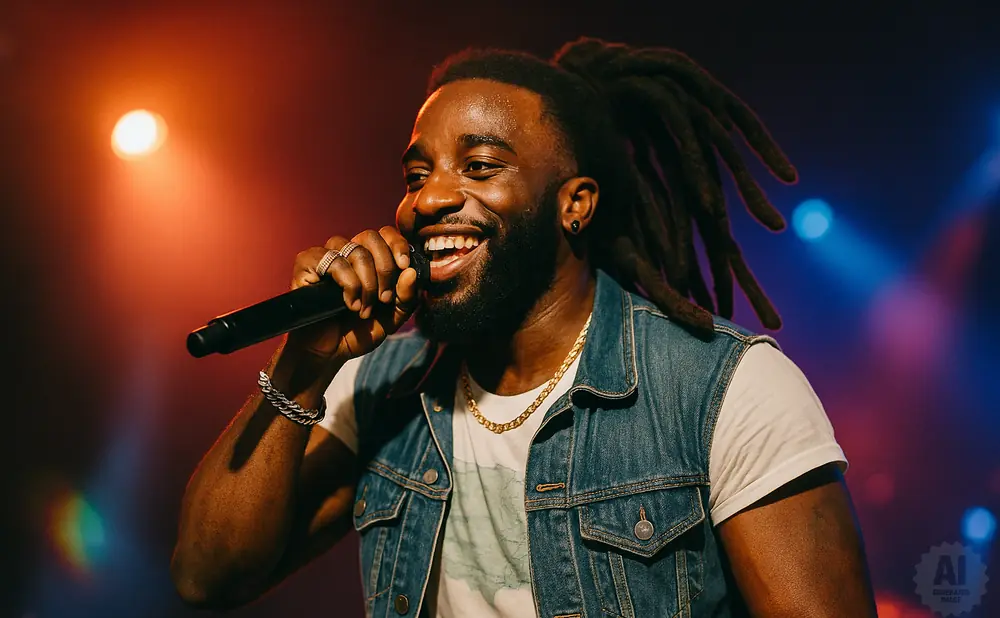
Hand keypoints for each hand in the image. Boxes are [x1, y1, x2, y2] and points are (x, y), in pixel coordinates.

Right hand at [283, 226, 419, 362]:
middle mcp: (347, 251)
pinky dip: (349, 284)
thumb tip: (411, 272)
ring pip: (356, 250)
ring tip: (364, 309)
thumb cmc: (358, 331)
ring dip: (367, 283)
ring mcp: (326, 255)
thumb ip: (406, 297)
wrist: (329, 352)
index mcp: (369, 258)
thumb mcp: (392, 317)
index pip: (386, 233)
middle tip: (384, 299)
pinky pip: (335, 261)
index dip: (398, 245)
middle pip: (372, 237)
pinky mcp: (307, 263)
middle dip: (385, 269)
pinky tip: (349, 304)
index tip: (404, 266)